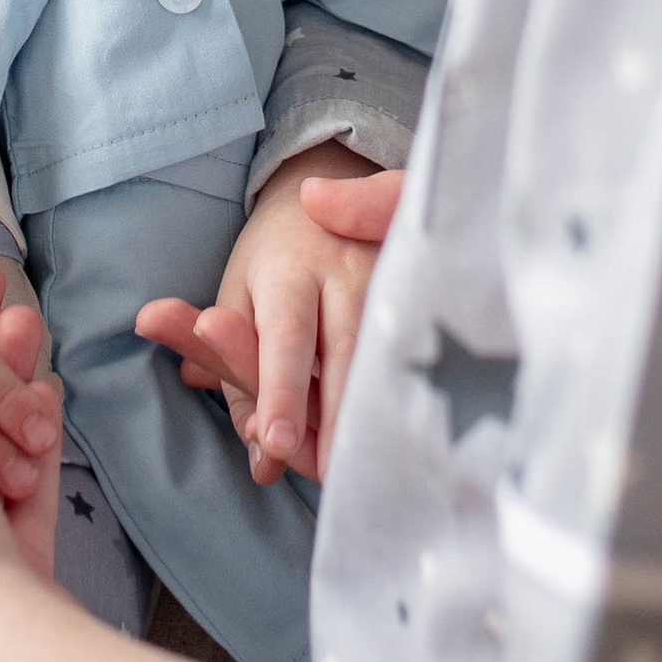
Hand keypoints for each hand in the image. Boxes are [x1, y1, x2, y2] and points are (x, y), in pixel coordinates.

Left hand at [135, 144, 394, 484]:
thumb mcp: (237, 302)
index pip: (285, 338)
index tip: (278, 443)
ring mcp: (396, 285)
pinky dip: (404, 403)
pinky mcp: (428, 298)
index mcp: (289, 269)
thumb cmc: (274, 262)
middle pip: (345, 356)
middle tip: (327, 477)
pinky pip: (418, 359)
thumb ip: (233, 374)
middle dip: (337, 421)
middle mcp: (348, 274)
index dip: (281, 392)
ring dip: (373, 419)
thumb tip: (261, 460)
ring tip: (363, 473)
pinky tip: (402, 446)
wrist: (335, 184)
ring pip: (390, 363)